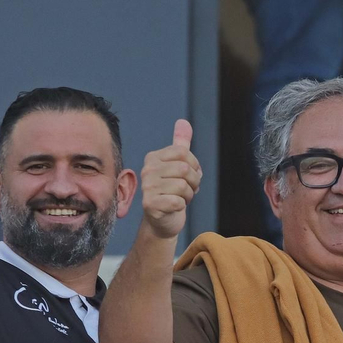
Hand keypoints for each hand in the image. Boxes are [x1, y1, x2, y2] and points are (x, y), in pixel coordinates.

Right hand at [139, 120, 201, 238]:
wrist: (162, 221)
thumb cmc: (172, 192)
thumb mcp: (178, 166)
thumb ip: (181, 144)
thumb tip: (183, 122)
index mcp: (153, 158)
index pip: (184, 153)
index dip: (195, 166)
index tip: (191, 176)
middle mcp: (147, 170)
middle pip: (185, 169)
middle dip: (194, 182)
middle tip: (187, 190)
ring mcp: (147, 188)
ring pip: (183, 186)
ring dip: (189, 195)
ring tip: (181, 198)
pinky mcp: (150, 205)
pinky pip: (178, 201)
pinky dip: (182, 206)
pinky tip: (175, 207)